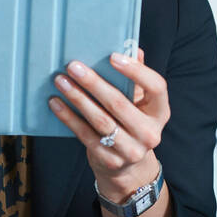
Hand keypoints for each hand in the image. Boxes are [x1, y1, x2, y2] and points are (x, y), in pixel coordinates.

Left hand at [48, 48, 169, 201]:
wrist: (127, 168)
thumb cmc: (130, 123)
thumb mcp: (139, 102)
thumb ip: (136, 77)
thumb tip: (133, 48)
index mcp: (160, 112)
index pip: (156, 87)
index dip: (136, 71)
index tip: (112, 57)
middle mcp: (150, 133)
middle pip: (119, 104)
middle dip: (94, 83)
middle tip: (73, 66)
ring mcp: (131, 150)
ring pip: (100, 120)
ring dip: (77, 98)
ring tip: (60, 81)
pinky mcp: (110, 160)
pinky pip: (85, 135)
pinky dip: (68, 118)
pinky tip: (56, 103)